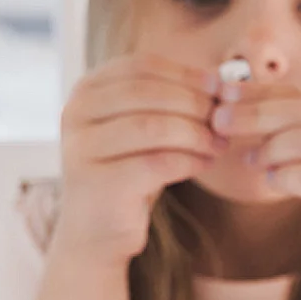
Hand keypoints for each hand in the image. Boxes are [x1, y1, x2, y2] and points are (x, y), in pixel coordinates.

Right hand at [54, 55, 218, 264]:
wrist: (97, 232)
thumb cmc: (128, 175)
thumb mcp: (143, 130)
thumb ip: (168, 102)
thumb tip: (220, 81)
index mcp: (86, 91)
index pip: (141, 66)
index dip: (185, 74)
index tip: (219, 87)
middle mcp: (76, 114)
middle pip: (147, 93)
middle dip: (194, 103)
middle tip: (224, 119)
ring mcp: (82, 148)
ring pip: (153, 127)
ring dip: (196, 134)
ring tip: (219, 144)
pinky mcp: (99, 182)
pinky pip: (156, 163)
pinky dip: (189, 160)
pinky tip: (206, 163)